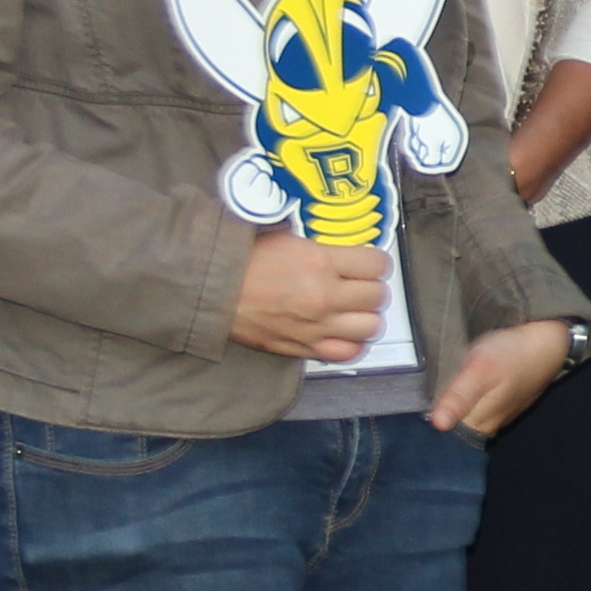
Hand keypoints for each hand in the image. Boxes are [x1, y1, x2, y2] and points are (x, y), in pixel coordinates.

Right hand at [231, 231, 389, 365]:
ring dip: (366, 317)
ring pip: (371, 327)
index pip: (377, 265)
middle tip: (358, 285)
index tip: (367, 264)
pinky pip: (347, 353)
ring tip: (353, 310)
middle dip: (371, 288)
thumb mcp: (289, 237)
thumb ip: (322, 248)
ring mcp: (316, 326)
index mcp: (320, 262)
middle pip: (378, 296)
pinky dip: (351, 343)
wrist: (213, 288)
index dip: (375, 263)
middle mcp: (324, 296)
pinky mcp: (304, 347)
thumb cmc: (244, 260)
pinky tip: (343, 332)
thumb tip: (345, 251)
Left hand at [429, 317, 573, 439]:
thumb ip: (458, 397)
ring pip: (459, 420)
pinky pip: (470, 412)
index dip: (422, 425)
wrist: (546, 344)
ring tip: (432, 388)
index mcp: (478, 425)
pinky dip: (460, 402)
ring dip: (445, 408)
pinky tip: (454, 387)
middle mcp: (485, 429)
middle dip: (432, 416)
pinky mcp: (496, 407)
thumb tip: (438, 424)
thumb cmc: (511, 355)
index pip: (440, 437)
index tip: (409, 409)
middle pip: (449, 430)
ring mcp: (492, 419)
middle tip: (415, 394)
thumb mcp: (479, 369)